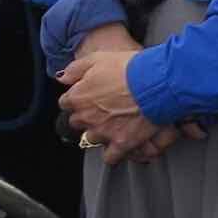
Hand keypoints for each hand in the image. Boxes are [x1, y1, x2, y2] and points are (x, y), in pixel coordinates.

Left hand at [58, 38, 196, 165]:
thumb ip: (75, 70)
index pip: (66, 103)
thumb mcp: (97, 59)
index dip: (78, 99)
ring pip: (92, 138)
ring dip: (99, 133)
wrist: (155, 82)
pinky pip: (110, 158)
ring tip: (113, 125)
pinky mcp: (121, 143)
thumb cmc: (129, 68)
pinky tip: (118, 147)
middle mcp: (87, 117)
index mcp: (78, 97)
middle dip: (87, 116)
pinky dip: (113, 154)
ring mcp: (103, 132)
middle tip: (102, 109)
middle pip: (77, 121)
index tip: (87, 97)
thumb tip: (62, 78)